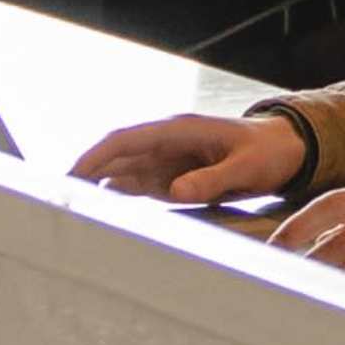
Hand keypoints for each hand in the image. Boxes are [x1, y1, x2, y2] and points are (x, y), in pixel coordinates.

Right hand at [71, 111, 311, 204]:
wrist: (287, 151)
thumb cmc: (267, 153)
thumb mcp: (245, 167)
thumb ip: (211, 180)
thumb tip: (174, 192)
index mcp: (178, 130)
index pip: (125, 139)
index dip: (95, 156)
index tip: (71, 174)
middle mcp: (165, 143)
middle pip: (114, 156)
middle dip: (85, 173)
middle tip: (57, 199)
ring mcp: (167, 161)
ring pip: (121, 172)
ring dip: (96, 188)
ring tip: (71, 211)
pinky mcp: (172, 179)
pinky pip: (138, 187)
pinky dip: (118, 198)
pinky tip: (102, 214)